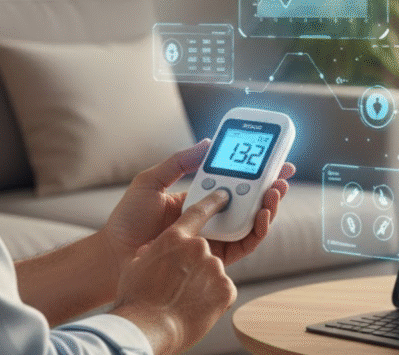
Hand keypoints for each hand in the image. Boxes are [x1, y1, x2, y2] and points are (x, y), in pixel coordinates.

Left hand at [103, 140, 294, 273]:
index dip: (254, 171)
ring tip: (275, 192)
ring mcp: (215, 237)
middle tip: (283, 174)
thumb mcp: (152, 180)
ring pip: (252, 222)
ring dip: (269, 206)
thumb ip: (180, 162)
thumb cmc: (128, 219)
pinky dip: (258, 230)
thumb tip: (208, 142)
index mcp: (198, 198)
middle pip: (248, 201)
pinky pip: (245, 244)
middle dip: (270, 187)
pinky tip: (262, 215)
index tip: (271, 157)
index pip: (232, 181)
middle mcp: (211, 218)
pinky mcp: (216, 257)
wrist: (115, 253)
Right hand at [111, 189, 236, 353]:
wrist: (148, 328)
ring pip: (212, 271)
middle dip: (193, 263)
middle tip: (178, 282)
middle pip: (203, 250)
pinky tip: (195, 308)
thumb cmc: (137, 298)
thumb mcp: (138, 265)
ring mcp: (214, 268)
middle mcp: (198, 248)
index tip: (223, 197)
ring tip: (183, 299)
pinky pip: (222, 289)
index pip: (198, 212)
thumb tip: (153, 249)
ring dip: (201, 282)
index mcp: (175, 237)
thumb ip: (153, 251)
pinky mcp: (226, 289)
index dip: (212, 202)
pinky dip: (212, 297)